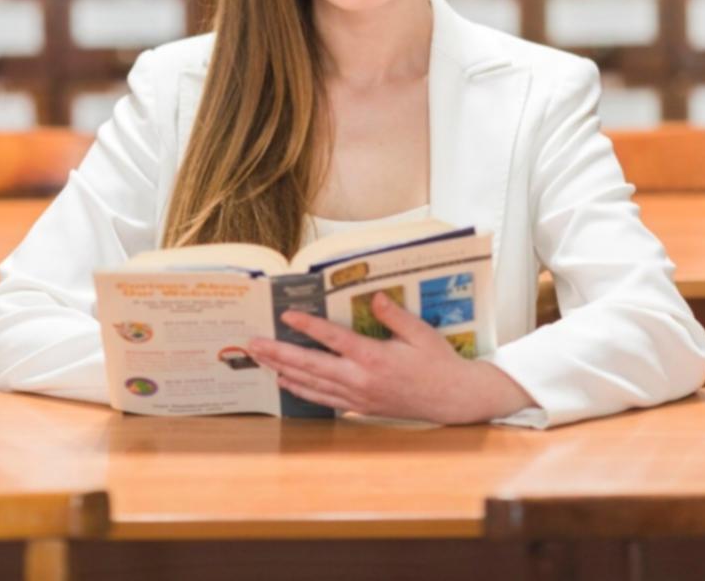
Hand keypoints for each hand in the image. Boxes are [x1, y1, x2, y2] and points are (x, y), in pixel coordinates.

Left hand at [246, 292, 534, 424]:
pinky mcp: (360, 407)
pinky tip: (285, 382)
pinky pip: (323, 399)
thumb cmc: (438, 362)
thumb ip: (394, 316)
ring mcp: (358, 397)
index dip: (308, 326)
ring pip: (312, 384)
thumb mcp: (420, 333)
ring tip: (259, 360)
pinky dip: (301, 390)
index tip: (286, 315)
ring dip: (283, 370)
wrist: (452, 399)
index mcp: (374, 357)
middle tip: (253, 344)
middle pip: (311, 365)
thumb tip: (375, 296)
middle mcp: (361, 380)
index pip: (333, 339)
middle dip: (278, 353)